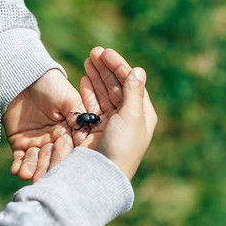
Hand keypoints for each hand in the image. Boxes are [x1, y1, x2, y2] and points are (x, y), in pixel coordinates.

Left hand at [3, 69, 86, 182]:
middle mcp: (54, 140)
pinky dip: (18, 165)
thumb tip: (84, 138)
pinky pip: (20, 158)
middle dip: (46, 169)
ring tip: (27, 175)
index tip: (61, 170)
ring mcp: (37, 143)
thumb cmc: (50, 85)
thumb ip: (77, 116)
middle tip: (42, 180)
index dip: (63, 159)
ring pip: (36, 161)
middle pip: (51, 159)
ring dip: (32, 169)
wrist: (23, 77)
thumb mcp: (68, 99)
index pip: (67, 149)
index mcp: (69, 131)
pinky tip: (17, 171)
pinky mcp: (19, 143)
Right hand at [78, 47, 156, 179]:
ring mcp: (110, 122)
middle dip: (105, 69)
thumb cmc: (123, 145)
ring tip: (87, 61)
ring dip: (96, 77)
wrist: (103, 173)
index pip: (131, 82)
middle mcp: (127, 116)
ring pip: (103, 93)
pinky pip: (92, 105)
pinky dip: (88, 92)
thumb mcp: (133, 116)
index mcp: (142, 113)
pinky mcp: (95, 128)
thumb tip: (139, 70)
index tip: (106, 53)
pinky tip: (83, 79)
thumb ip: (134, 91)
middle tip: (93, 52)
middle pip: (116, 86)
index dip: (119, 66)